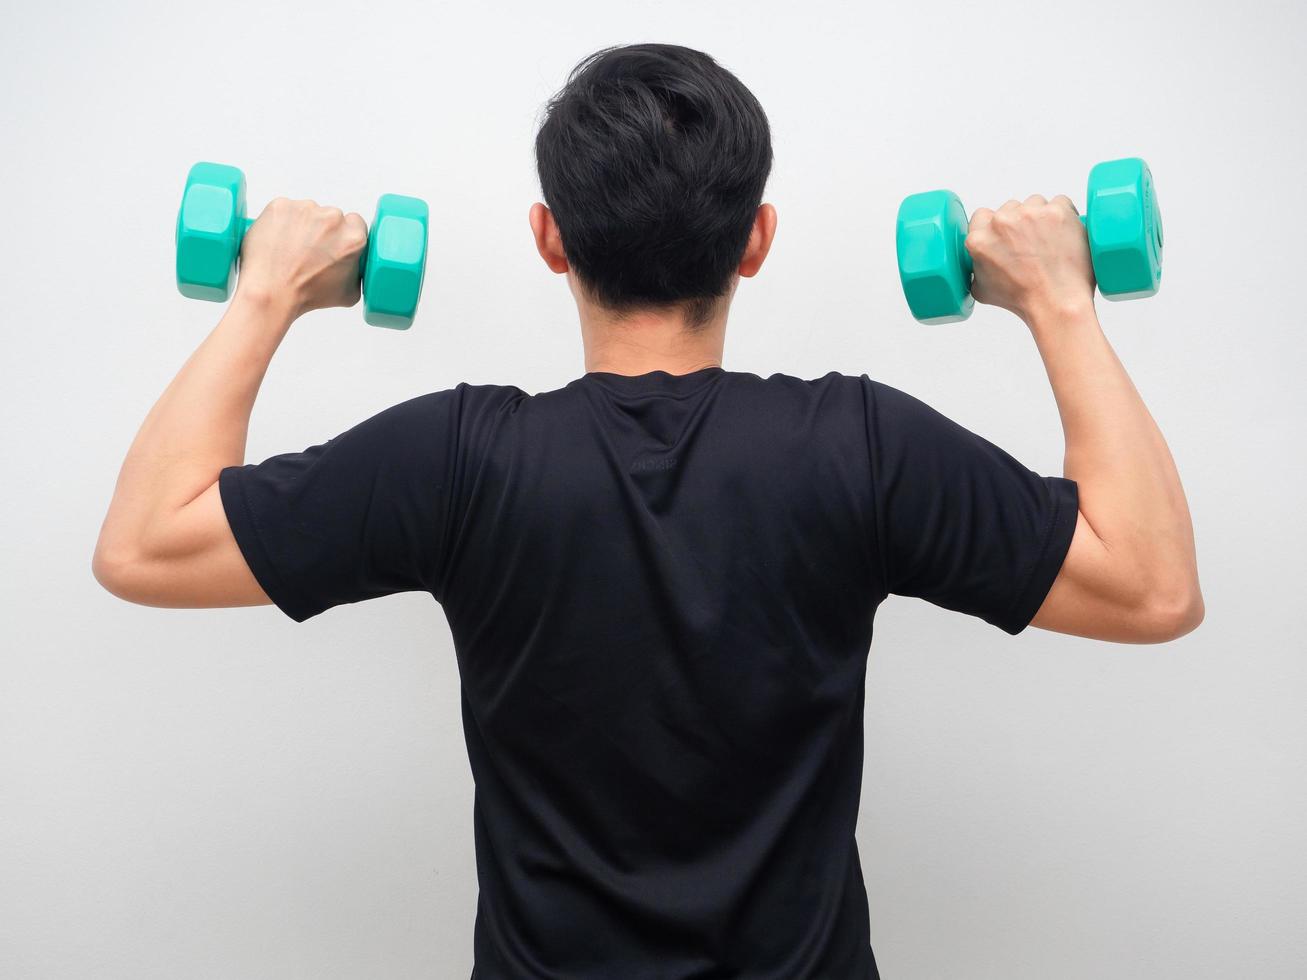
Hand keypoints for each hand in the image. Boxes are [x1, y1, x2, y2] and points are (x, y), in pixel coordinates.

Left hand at [234, 198, 367, 317]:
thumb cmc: (305, 293)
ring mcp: (305, 209)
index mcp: (353, 238)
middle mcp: (332, 219)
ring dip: (302, 225)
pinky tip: (278, 241)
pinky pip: (285, 210)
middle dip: (322, 230)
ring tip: (290, 249)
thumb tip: (354, 264)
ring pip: (307, 212)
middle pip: (331, 217)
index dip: (343, 235)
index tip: (333, 243)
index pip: (356, 223)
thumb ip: (357, 271)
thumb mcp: (349, 294)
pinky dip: (281, 222)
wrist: (271, 291)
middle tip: (309, 251)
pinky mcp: (281, 206)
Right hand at [966, 195, 1095, 322]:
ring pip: (1034, 204)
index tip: (1006, 235)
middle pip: (1010, 208)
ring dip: (1040, 217)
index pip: (982, 216)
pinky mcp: (1057, 211)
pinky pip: (1060, 202)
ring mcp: (1030, 214)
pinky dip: (1063, 216)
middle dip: (1019, 223)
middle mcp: (1001, 222)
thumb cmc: (1023, 299)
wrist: (1056, 302)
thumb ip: (976, 266)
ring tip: (1049, 241)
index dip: (995, 226)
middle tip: (1031, 243)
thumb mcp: (982, 289)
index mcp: (979, 239)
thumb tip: (980, 261)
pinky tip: (1063, 234)